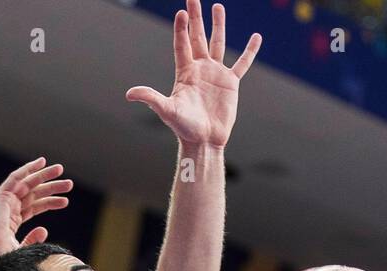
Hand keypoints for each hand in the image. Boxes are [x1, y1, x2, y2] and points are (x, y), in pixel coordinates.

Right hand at [0, 157, 72, 259]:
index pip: (34, 207)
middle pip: (33, 194)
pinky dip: (28, 169)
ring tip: (61, 170)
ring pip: (27, 184)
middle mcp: (7, 209)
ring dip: (44, 175)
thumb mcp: (22, 250)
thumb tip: (44, 230)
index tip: (65, 201)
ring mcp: (3, 202)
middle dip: (51, 187)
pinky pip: (16, 178)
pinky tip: (41, 162)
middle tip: (69, 184)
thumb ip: (33, 240)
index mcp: (11, 222)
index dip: (50, 202)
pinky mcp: (1, 197)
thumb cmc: (1, 259)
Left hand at [126, 0, 261, 148]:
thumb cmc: (184, 128)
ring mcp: (216, 74)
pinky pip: (242, 63)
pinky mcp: (231, 83)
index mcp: (184, 72)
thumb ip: (150, 98)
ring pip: (217, 43)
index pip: (182, 44)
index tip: (181, 12)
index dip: (181, 29)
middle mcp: (200, 69)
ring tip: (218, 7)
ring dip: (218, 25)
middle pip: (197, 36)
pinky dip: (250, 51)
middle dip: (196, 17)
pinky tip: (256, 37)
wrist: (204, 141)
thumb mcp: (166, 111)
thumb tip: (129, 94)